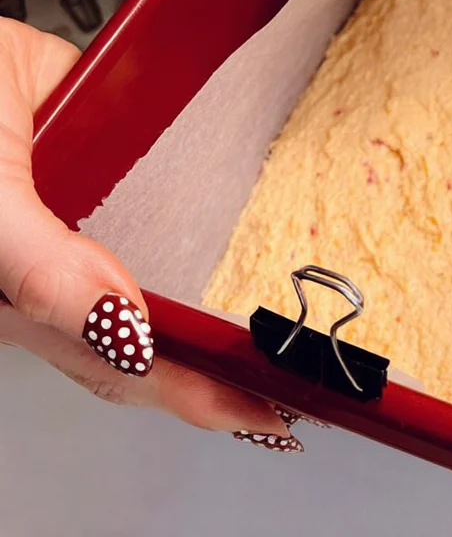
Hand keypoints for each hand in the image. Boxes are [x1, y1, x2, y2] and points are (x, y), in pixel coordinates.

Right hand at [0, 19, 302, 452]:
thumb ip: (40, 272)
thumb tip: (124, 329)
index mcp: (30, 301)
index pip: (128, 368)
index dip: (197, 395)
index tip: (269, 408)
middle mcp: (66, 268)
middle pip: (156, 334)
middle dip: (224, 362)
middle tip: (303, 370)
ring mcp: (94, 213)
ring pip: (168, 265)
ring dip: (224, 291)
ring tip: (292, 308)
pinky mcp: (118, 159)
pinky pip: (174, 191)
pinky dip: (214, 209)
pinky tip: (257, 211)